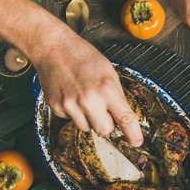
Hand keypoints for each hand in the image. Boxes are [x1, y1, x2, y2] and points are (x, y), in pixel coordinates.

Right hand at [25, 31, 143, 145]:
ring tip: (84, 97)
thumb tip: (123, 118)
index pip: (124, 119)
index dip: (133, 133)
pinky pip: (71, 120)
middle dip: (106, 123)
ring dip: (89, 118)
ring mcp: (70, 105)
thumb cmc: (82, 57)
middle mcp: (88, 100)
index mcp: (106, 89)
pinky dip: (74, 112)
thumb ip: (117, 96)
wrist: (53, 48)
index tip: (136, 141)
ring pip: (86, 128)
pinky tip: (71, 95)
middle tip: (102, 107)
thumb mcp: (109, 72)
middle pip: (104, 130)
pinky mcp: (56, 107)